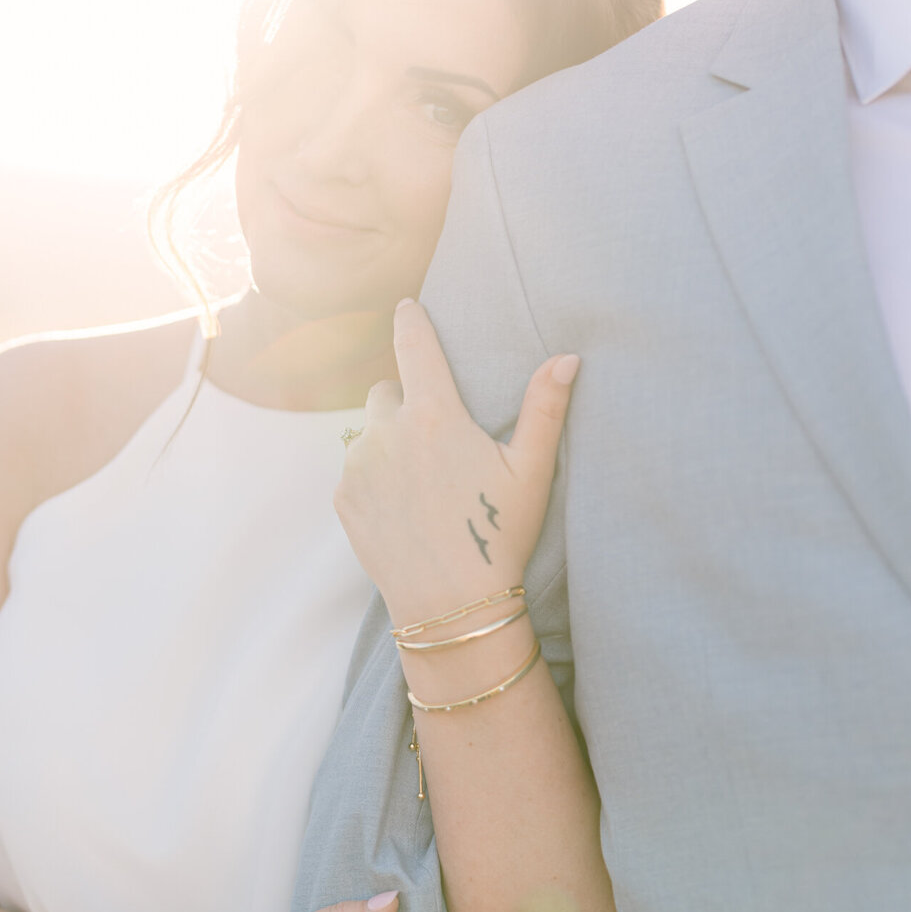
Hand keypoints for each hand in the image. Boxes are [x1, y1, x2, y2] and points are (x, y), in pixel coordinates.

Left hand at [335, 300, 578, 624]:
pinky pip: (354, 473)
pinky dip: (373, 481)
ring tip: (422, 486)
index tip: (406, 306)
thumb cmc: (498, 535)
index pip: (415, 346)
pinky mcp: (343, 499)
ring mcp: (358, 466)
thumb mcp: (531, 472)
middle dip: (405, 403)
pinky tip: (403, 510)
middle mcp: (387, 432)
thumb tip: (567, 358)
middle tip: (436, 442)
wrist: (451, 605)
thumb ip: (545, 408)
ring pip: (368, 434)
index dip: (411, 321)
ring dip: (388, 445)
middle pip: (386, 391)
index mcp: (435, 416)